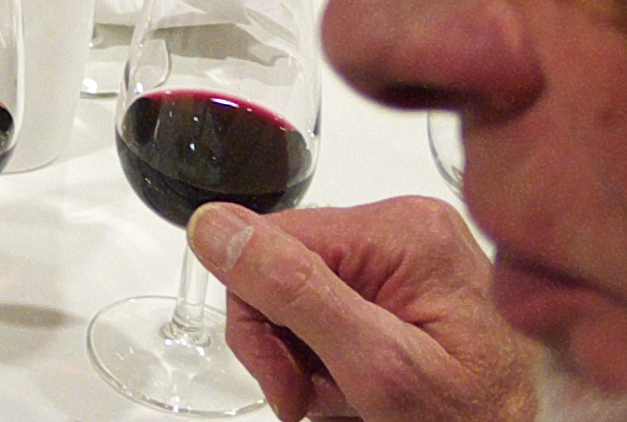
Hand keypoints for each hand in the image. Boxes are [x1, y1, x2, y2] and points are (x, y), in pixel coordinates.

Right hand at [193, 199, 539, 421]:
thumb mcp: (376, 368)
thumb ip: (295, 292)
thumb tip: (215, 226)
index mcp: (402, 230)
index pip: (269, 241)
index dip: (259, 320)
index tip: (290, 388)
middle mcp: (408, 227)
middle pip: (284, 264)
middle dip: (288, 342)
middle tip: (319, 401)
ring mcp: (412, 255)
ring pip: (303, 290)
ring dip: (310, 355)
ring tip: (350, 398)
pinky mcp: (411, 284)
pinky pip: (335, 303)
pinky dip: (334, 355)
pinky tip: (361, 386)